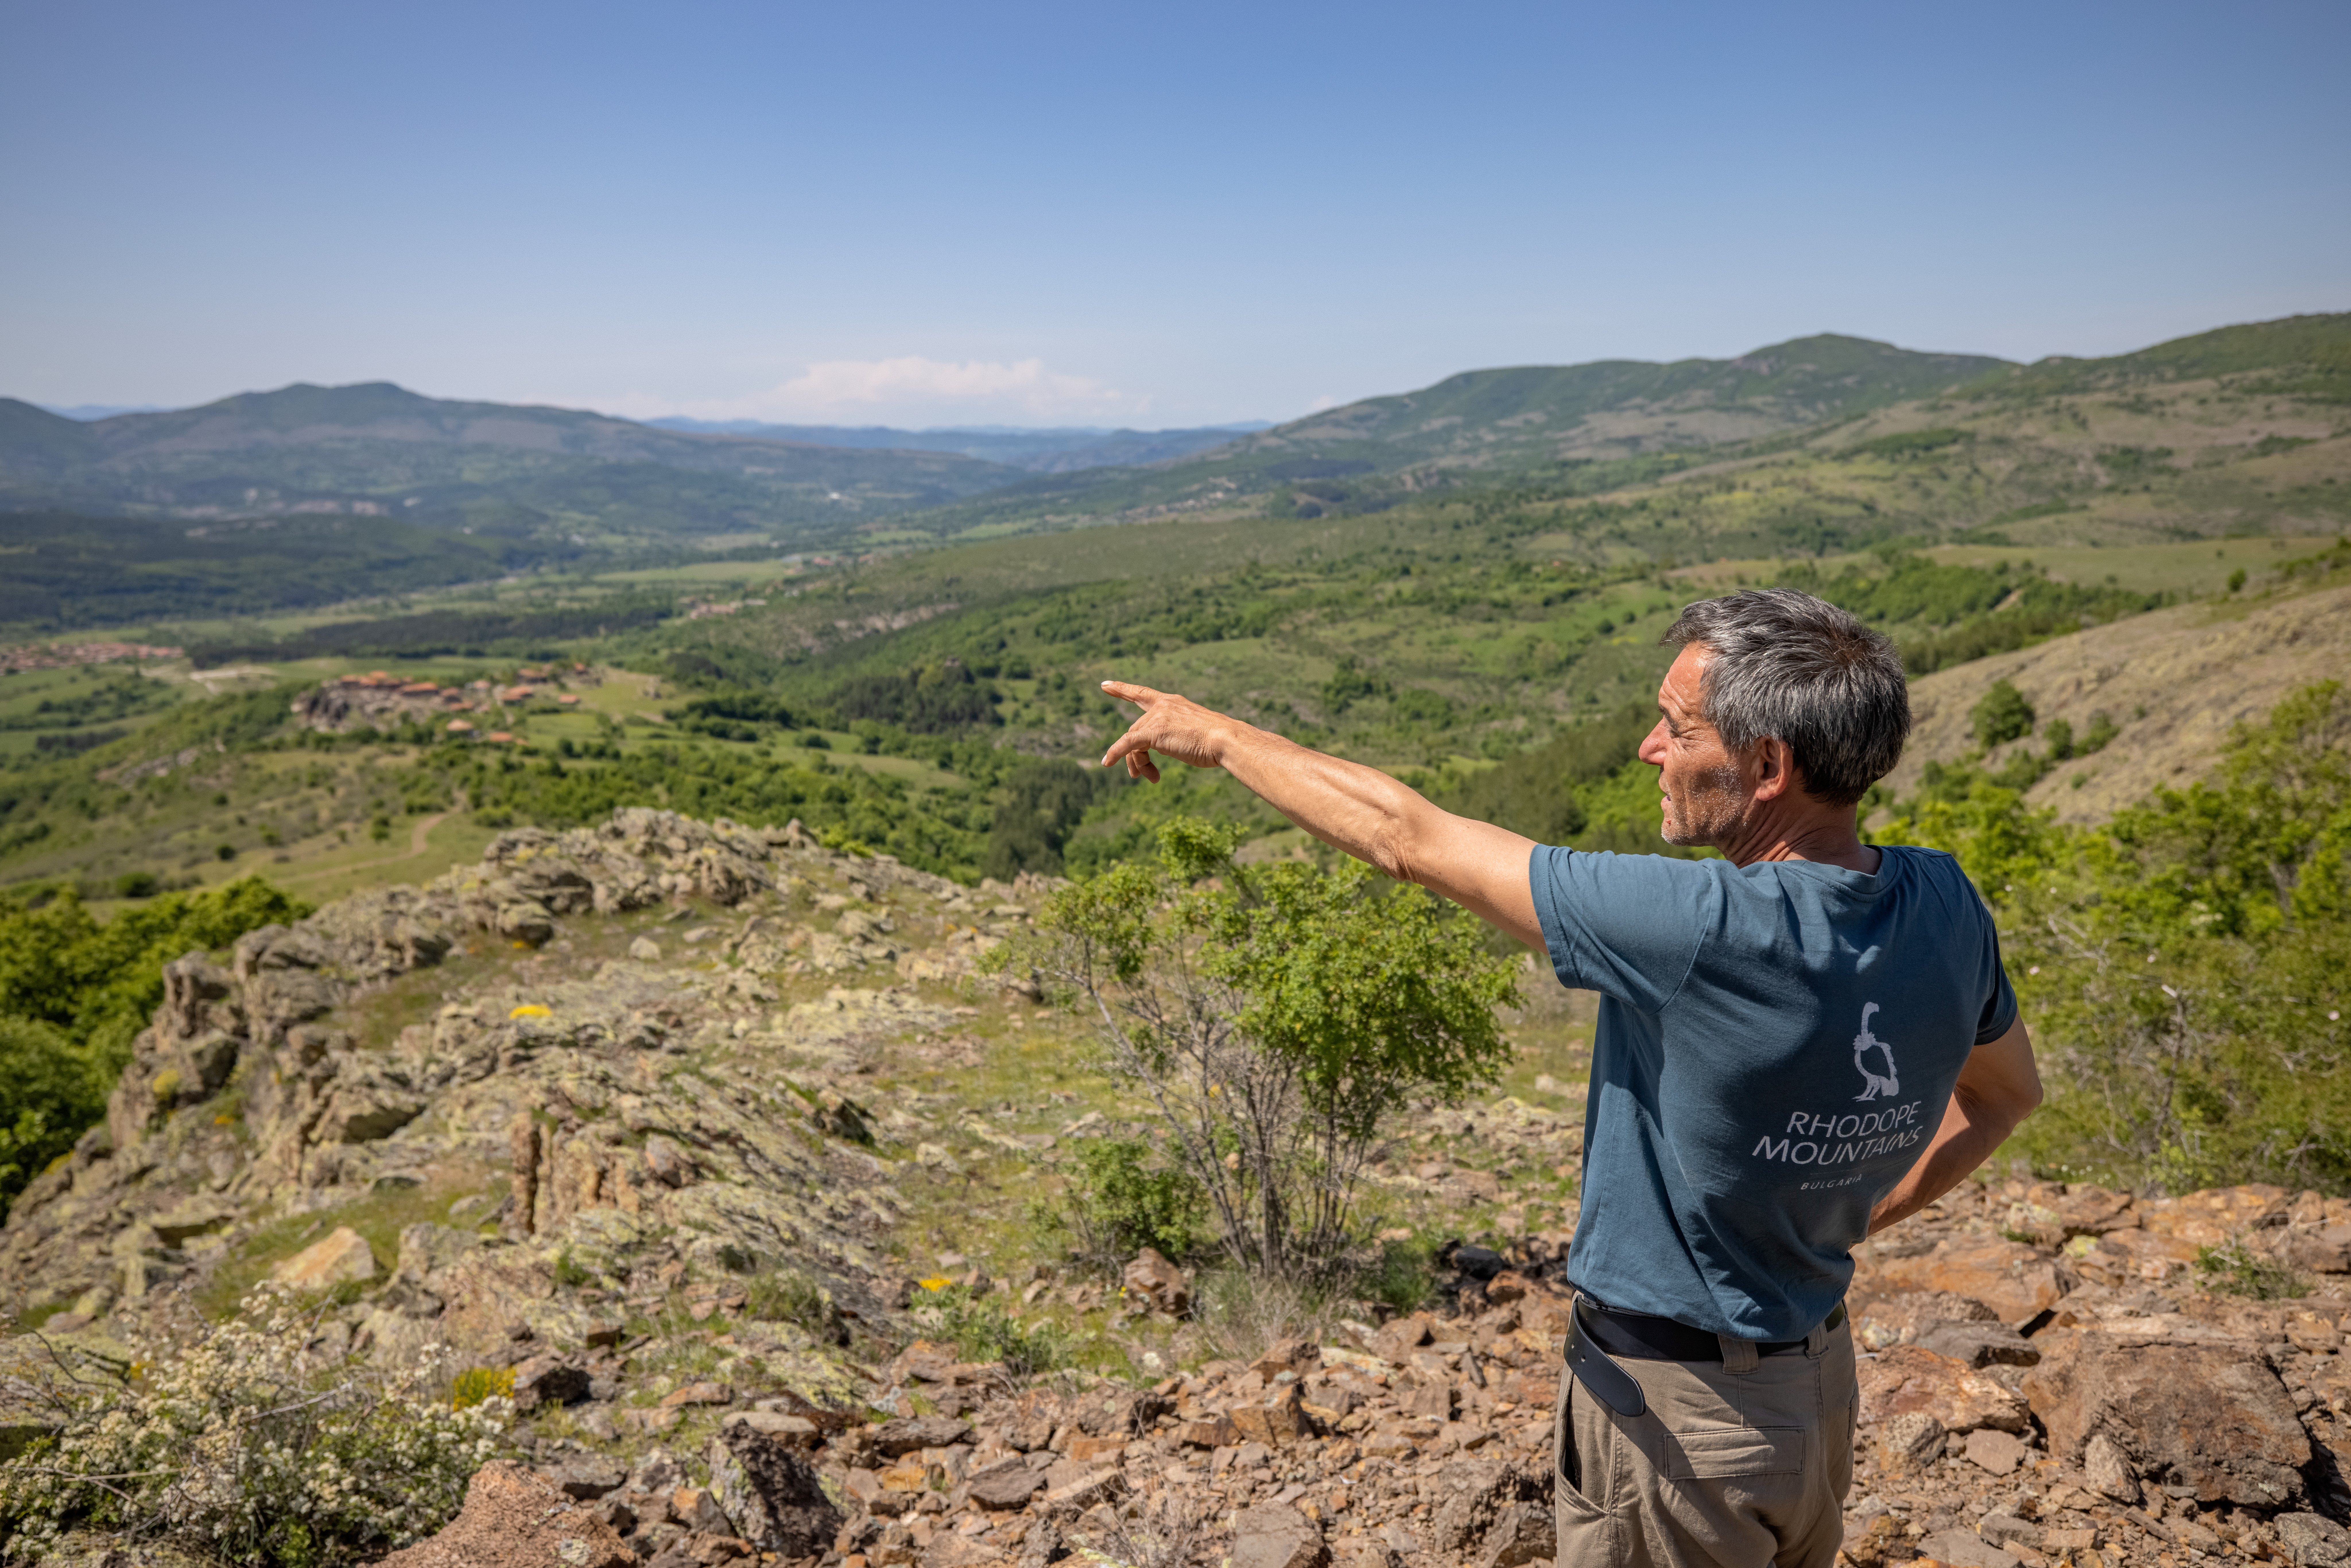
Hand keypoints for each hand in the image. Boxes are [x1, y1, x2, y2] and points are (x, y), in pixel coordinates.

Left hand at [1099, 681, 1244, 781]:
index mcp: (1173, 703)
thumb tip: (1168, 746)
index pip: (1142, 694)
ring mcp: (1158, 717)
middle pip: (1136, 730)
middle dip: (1136, 755)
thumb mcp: (1194, 733)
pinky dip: (1115, 753)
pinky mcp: (1155, 732)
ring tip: (1151, 778)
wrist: (1226, 740)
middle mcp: (1163, 706)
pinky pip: (1127, 744)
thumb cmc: (1217, 742)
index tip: (1106, 685)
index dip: (1122, 689)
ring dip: (1137, 763)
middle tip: (1140, 776)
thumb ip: (1177, 734)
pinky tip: (1106, 763)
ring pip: (1133, 741)